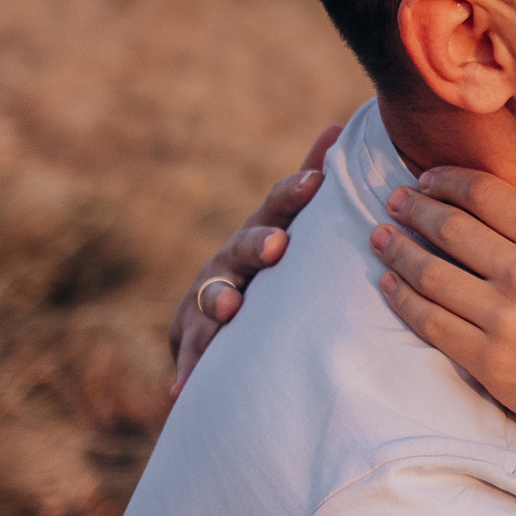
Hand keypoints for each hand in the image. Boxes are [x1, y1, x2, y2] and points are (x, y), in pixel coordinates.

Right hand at [166, 127, 341, 397]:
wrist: (218, 316)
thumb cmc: (266, 262)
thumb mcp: (284, 224)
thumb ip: (306, 181)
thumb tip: (332, 125)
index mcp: (259, 235)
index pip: (276, 208)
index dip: (294, 193)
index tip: (315, 182)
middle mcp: (228, 263)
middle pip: (241, 249)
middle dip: (257, 246)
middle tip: (277, 246)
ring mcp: (205, 301)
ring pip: (210, 300)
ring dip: (219, 302)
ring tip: (230, 309)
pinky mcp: (190, 340)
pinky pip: (190, 358)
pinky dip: (187, 372)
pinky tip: (182, 389)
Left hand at [375, 169, 515, 502]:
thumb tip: (498, 219)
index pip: (484, 194)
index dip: (445, 181)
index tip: (426, 180)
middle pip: (449, 226)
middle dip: (414, 209)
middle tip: (394, 203)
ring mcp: (504, 318)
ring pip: (429, 271)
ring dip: (397, 249)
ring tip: (382, 238)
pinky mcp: (488, 362)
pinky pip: (427, 320)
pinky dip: (400, 297)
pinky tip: (389, 284)